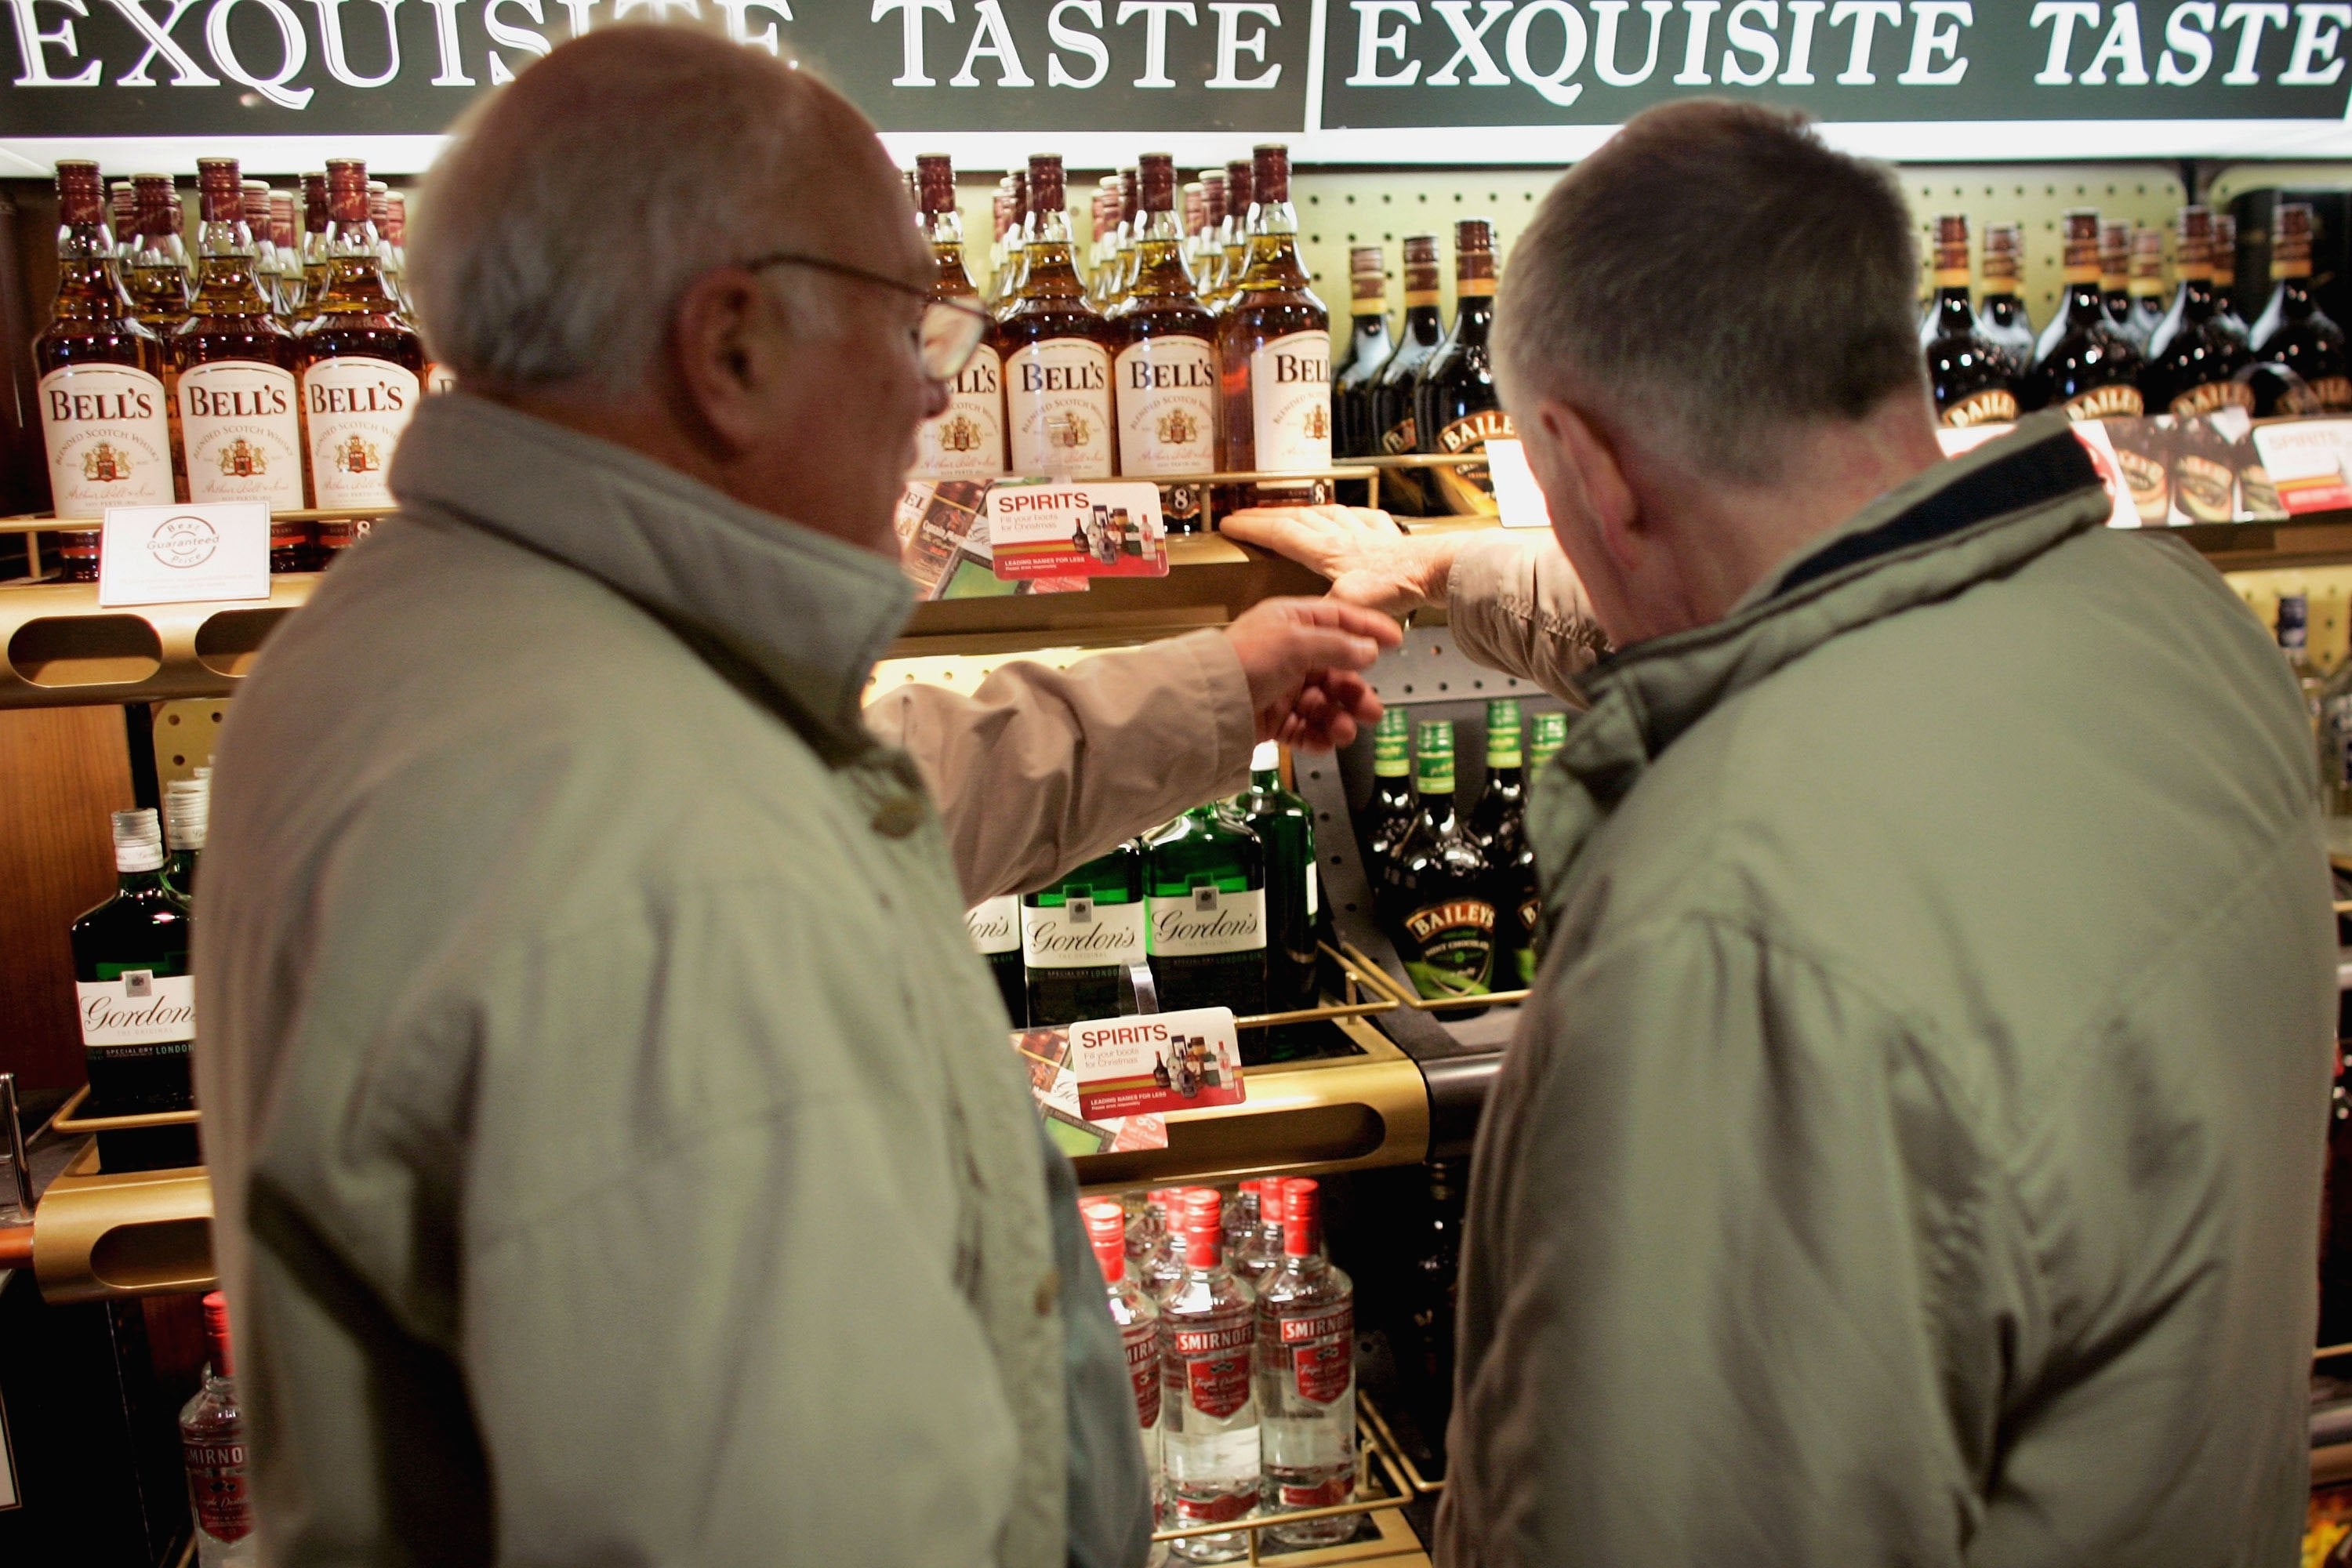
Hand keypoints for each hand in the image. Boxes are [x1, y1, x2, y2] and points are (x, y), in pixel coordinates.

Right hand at [1222, 505, 1467, 615]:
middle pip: (1299, 517)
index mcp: (1328, 550)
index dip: (1254, 528)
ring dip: (1306, 511)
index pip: (1282, 533)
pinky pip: (1365, 517)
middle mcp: (1343, 535)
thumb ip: (1325, 616)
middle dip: (1270, 515)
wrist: (1439, 569)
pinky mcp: (1389, 535)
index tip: (1231, 523)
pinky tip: (1353, 514)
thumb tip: (1306, 633)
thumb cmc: (1399, 584)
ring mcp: (1367, 532)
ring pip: (1329, 512)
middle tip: (1251, 515)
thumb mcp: (1352, 605)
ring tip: (1293, 511)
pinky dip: (1351, 514)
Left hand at [1223, 597, 1402, 750]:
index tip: (1396, 640)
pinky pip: (1304, 728)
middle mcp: (1288, 653)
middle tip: (1371, 711)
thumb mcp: (1295, 642)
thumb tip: (1369, 650)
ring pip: (1323, 704)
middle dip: (1355, 692)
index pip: (1338, 619)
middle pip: (1335, 670)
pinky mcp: (1272, 719)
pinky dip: (1318, 736)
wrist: (1207, 703)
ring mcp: (1281, 687)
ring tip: (1345, 733)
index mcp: (1291, 622)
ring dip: (1339, 719)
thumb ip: (1337, 645)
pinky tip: (1326, 742)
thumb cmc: (1244, 660)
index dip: (1368, 628)